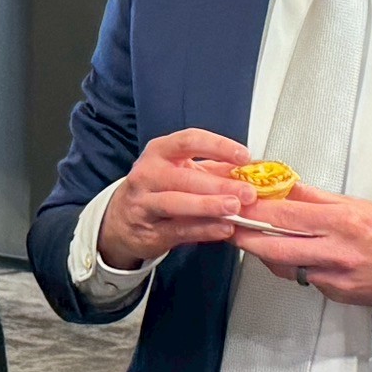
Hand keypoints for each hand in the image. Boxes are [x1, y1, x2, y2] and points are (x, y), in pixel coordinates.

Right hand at [96, 128, 257, 268]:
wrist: (121, 220)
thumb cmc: (157, 189)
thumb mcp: (180, 171)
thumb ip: (213, 170)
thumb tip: (250, 171)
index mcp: (159, 152)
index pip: (189, 141)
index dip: (218, 147)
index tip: (243, 156)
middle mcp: (147, 174)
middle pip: (184, 176)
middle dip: (219, 184)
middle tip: (246, 192)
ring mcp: (144, 203)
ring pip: (177, 203)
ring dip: (208, 206)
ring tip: (234, 209)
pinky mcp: (149, 230)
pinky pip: (178, 229)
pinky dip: (203, 230)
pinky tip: (223, 229)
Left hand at [227, 184, 371, 307]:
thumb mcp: (361, 205)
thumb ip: (319, 198)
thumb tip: (284, 186)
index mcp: (344, 222)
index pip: (285, 215)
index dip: (254, 210)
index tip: (233, 202)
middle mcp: (337, 252)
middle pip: (275, 247)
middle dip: (245, 237)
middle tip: (226, 226)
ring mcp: (336, 279)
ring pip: (286, 266)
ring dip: (265, 253)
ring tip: (251, 238)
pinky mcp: (338, 295)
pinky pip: (305, 279)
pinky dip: (293, 266)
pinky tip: (291, 254)